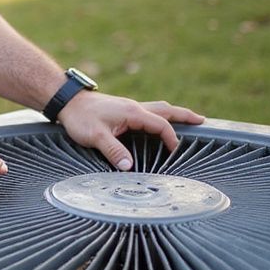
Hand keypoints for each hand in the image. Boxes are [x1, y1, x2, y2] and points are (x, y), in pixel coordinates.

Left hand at [56, 93, 204, 170]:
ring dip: (172, 114)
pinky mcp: (121, 109)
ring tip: (187, 119)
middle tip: (202, 121)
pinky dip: (158, 116)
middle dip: (184, 116)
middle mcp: (134, 107)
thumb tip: (130, 168)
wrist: (67, 101)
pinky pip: (147, 111)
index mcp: (133, 112)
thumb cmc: (80, 117)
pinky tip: (156, 123)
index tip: (174, 152)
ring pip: (157, 108)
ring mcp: (128, 107)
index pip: (161, 125)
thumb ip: (114, 151)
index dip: (170, 139)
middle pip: (166, 110)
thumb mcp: (96, 137)